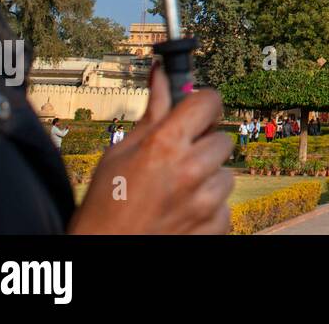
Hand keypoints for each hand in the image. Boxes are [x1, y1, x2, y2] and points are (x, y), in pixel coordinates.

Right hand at [69, 61, 234, 233]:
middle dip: (203, 146)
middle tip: (177, 160)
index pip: (208, 101)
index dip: (202, 103)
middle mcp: (190, 170)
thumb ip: (152, 113)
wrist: (102, 255)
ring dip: (207, 179)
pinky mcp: (214, 226)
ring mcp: (205, 201)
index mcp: (164, 145)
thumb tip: (161, 74)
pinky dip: (209, 208)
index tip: (197, 111)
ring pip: (225, 174)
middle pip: (222, 139)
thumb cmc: (104, 207)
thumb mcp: (120, 154)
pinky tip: (182, 211)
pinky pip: (225, 205)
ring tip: (175, 191)